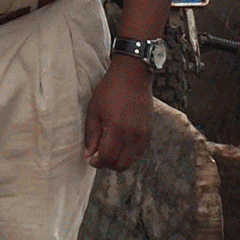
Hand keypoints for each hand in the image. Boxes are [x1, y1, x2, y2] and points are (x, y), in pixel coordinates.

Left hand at [84, 56, 153, 170]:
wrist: (133, 75)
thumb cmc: (111, 90)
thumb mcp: (94, 111)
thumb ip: (91, 135)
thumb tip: (90, 154)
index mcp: (116, 129)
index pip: (107, 158)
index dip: (97, 162)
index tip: (91, 158)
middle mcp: (132, 134)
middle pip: (121, 165)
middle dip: (108, 164)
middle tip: (100, 156)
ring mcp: (143, 134)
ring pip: (132, 160)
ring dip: (120, 159)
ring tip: (111, 148)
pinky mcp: (149, 131)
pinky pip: (140, 151)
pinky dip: (130, 152)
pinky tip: (122, 142)